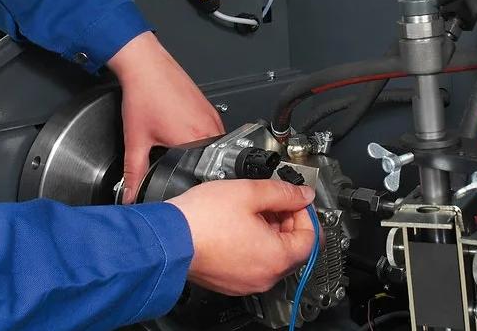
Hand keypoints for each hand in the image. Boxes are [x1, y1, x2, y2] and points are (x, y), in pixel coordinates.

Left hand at [108, 32, 224, 203]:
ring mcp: (213, 117)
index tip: (179, 182)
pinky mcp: (210, 108)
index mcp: (196, 140)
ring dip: (198, 150)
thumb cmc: (145, 95)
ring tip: (177, 143)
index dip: (189, 181)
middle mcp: (210, 128)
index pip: (202, 173)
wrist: (147, 66)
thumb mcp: (136, 140)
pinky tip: (181, 129)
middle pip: (209, 160)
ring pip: (212, 145)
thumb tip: (130, 194)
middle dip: (193, 165)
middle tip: (174, 162)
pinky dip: (200, 136)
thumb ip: (133, 173)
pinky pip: (212, 131)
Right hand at [167, 180, 317, 295]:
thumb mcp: (250, 192)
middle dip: (288, 221)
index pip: (311, 238)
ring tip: (252, 209)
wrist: (165, 238)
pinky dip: (254, 244)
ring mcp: (246, 283)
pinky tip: (239, 224)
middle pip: (293, 249)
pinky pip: (253, 263)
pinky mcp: (230, 282)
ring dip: (271, 231)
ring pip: (273, 256)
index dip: (305, 213)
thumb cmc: (201, 219)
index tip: (296, 200)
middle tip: (275, 201)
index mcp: (276, 258)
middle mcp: (264, 277)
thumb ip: (285, 192)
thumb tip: (303, 195)